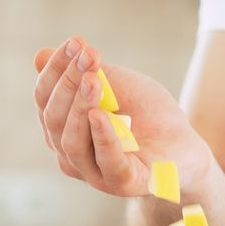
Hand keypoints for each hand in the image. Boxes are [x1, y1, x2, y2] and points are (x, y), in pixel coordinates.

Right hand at [33, 37, 210, 196]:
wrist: (184, 144)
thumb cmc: (146, 115)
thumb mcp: (117, 85)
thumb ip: (84, 73)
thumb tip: (40, 56)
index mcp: (62, 128)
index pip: (44, 98)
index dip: (56, 69)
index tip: (77, 42)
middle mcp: (70, 153)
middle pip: (53, 118)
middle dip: (68, 83)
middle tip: (88, 56)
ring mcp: (93, 172)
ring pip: (71, 141)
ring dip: (80, 106)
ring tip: (93, 81)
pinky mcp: (121, 183)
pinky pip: (105, 162)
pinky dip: (101, 137)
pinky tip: (100, 116)